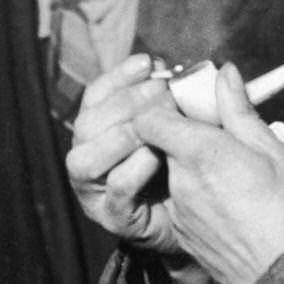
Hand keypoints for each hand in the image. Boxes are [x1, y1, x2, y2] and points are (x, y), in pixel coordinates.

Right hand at [66, 54, 185, 252]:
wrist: (198, 220)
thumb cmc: (186, 166)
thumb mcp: (186, 127)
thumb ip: (183, 98)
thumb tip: (198, 68)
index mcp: (99, 131)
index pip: (95, 95)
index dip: (119, 76)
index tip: (150, 62)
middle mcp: (88, 158)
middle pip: (87, 123)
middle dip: (126, 104)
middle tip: (165, 94)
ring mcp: (95, 191)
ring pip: (85, 158)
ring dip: (121, 137)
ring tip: (156, 127)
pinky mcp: (113, 217)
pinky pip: (116, 188)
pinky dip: (135, 169)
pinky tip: (158, 156)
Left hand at [133, 64, 283, 283]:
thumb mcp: (272, 149)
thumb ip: (238, 110)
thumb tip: (224, 75)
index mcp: (200, 152)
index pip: (148, 119)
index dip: (161, 109)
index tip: (186, 108)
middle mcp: (180, 180)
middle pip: (162, 145)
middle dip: (185, 138)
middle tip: (219, 139)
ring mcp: (178, 209)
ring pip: (174, 174)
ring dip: (193, 168)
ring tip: (229, 174)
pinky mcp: (182, 232)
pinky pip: (181, 202)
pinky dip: (196, 196)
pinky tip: (226, 201)